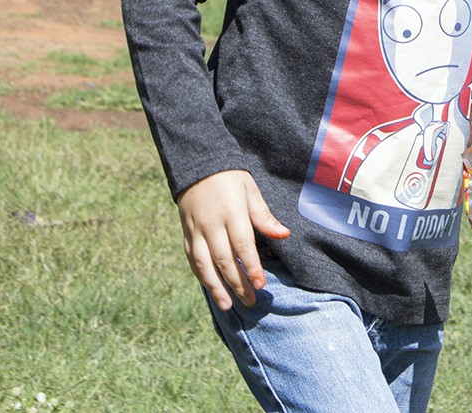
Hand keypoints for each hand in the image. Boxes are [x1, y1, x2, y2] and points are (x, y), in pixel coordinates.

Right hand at [175, 170, 290, 310]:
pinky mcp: (186, 233)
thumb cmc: (231, 179)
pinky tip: (211, 288)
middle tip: (250, 301)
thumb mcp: (251, 191)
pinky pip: (192, 259)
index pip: (242, 245)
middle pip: (223, 259)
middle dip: (237, 283)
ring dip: (215, 287)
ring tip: (227, 305)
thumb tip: (284, 234)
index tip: (260, 284)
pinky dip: (202, 275)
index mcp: (231, 212)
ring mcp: (195, 230)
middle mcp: (211, 224)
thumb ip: (264, 216)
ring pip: (204, 264)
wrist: (197, 166)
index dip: (251, 266)